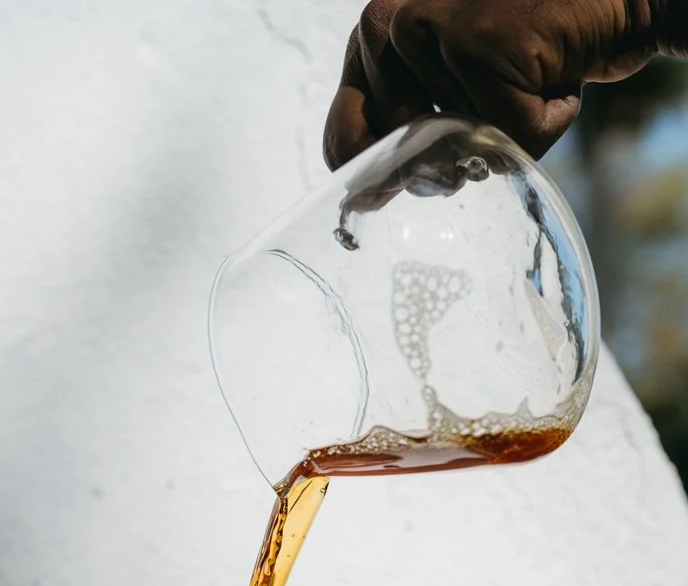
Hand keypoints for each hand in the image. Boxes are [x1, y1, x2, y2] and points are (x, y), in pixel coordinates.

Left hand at [324, 0, 677, 168]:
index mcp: (376, 38)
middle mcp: (388, 23)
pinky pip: (500, 134)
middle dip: (441, 165)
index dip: (367, 182)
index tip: (383, 200)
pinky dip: (538, 126)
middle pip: (391, 153)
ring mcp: (423, 28)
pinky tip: (551, 79)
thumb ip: (410, 139)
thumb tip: (363, 199)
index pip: (342, 136)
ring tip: (523, 88)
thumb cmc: (534, 61)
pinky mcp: (470, 42)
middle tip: (486, 130)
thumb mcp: (458, 100)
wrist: (610, 5)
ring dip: (499, 137)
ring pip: (447, 147)